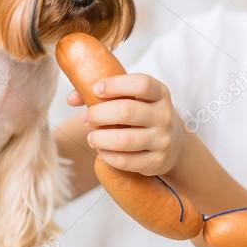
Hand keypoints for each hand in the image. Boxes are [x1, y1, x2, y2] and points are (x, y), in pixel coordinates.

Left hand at [66, 74, 185, 176]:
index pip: (141, 84)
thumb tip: (71, 98)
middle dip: (99, 114)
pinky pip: (126, 161)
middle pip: (127, 111)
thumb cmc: (144, 116)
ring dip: (100, 139)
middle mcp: (165, 115)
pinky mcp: (157, 162)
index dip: (115, 85)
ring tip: (91, 138)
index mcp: (160, 93)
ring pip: (124, 140)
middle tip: (86, 118)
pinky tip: (102, 151)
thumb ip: (103, 94)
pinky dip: (108, 156)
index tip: (96, 89)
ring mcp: (163, 140)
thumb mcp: (133, 99)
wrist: (174, 144)